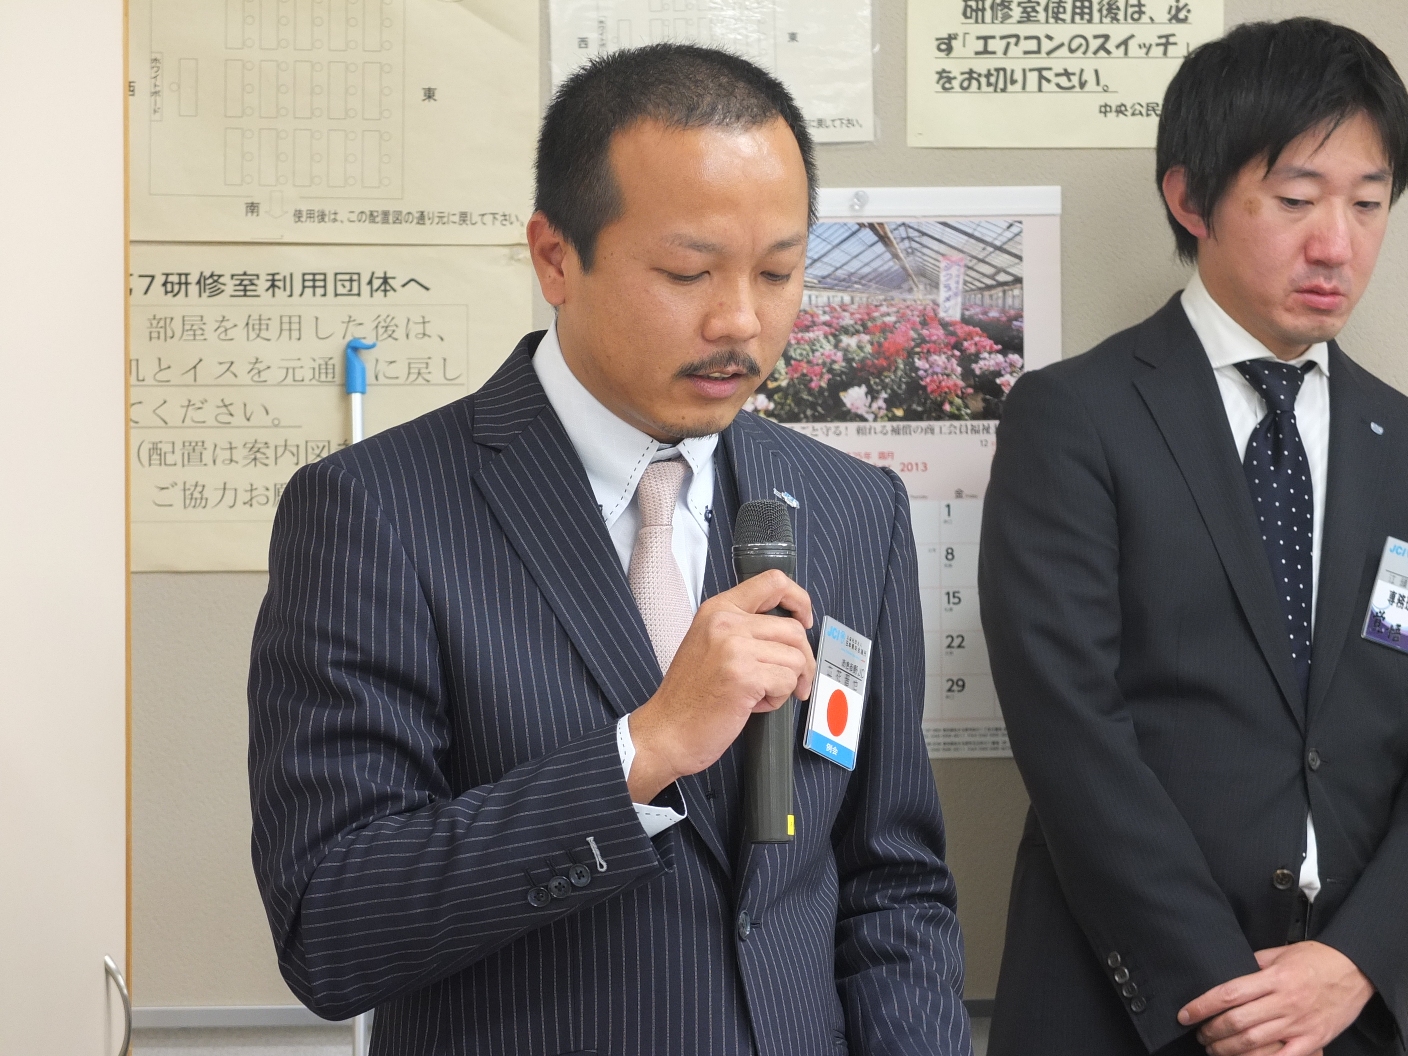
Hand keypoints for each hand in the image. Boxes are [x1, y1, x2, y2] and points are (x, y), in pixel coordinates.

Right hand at [626, 570, 813, 801]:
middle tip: (795, 680)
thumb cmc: (690, 695)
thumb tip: (791, 632)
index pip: (773, 582)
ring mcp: (735, 648)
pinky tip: (755, 704)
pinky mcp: (745, 676)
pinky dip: (778, 699)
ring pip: (796, 658)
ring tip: (761, 694)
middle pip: (793, 630)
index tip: (804, 619)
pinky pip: (787, 682)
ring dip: (787, 683)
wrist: (667, 730)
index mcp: (718, 609)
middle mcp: (726, 622)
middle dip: (803, 660)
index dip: (799, 600)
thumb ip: (744, 629)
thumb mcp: (710, 644)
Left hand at [1178, 941, 1374, 1055]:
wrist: (1355, 969)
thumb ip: (1252, 964)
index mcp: (1273, 978)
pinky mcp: (1313, 1040)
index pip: (1228, 994)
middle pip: (1237, 1022)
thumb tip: (1225, 973)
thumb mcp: (1279, 953)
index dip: (1202, 1006)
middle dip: (1211, 1032)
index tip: (1185, 1014)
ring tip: (1214, 1049)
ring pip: (1254, 1043)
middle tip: (1199, 1034)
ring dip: (1228, 1049)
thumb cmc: (1315, 959)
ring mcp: (1299, 1024)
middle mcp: (1284, 1002)